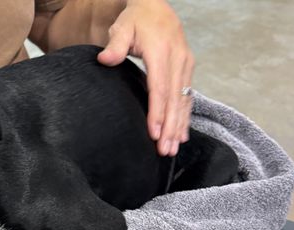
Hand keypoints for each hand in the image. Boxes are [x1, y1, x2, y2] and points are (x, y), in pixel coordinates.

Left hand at [97, 0, 193, 155]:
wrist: (156, 6)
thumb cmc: (137, 19)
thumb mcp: (122, 27)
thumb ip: (115, 44)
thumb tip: (105, 60)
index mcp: (162, 52)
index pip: (160, 88)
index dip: (158, 112)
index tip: (154, 133)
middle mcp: (178, 59)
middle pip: (174, 99)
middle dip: (170, 127)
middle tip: (164, 150)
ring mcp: (186, 64)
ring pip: (184, 100)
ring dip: (179, 126)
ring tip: (172, 148)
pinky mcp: (188, 68)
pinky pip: (188, 96)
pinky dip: (185, 116)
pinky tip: (181, 134)